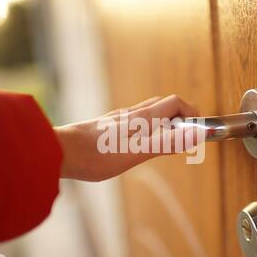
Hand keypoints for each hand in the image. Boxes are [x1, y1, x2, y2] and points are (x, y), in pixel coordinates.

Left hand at [54, 95, 199, 180]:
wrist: (60, 152)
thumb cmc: (96, 154)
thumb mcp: (137, 152)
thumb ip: (168, 142)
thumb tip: (196, 133)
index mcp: (143, 118)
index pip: (175, 102)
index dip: (191, 112)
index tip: (197, 130)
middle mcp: (131, 114)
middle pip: (163, 105)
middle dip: (179, 117)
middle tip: (184, 137)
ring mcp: (118, 119)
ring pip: (148, 112)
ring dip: (163, 122)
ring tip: (165, 142)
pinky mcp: (107, 126)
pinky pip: (134, 121)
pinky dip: (147, 128)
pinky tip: (139, 143)